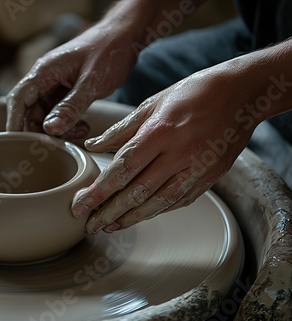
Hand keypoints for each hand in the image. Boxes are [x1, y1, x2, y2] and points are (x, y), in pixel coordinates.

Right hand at [6, 21, 135, 138]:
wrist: (125, 36)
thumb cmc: (109, 51)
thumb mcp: (91, 83)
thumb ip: (70, 107)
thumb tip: (50, 130)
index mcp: (44, 71)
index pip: (18, 100)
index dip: (14, 122)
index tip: (17, 143)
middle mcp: (45, 78)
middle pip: (30, 111)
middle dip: (42, 131)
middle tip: (59, 144)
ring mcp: (54, 85)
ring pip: (46, 115)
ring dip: (59, 129)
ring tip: (80, 132)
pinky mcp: (66, 91)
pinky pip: (59, 112)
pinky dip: (69, 123)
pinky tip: (83, 126)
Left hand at [71, 67, 258, 233]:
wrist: (241, 92)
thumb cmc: (192, 93)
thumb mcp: (151, 104)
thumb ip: (120, 130)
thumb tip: (93, 146)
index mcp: (160, 132)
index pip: (122, 169)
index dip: (99, 191)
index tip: (80, 205)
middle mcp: (179, 154)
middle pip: (137, 191)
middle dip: (110, 212)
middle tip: (90, 225)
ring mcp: (198, 168)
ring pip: (158, 202)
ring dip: (131, 218)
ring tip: (110, 226)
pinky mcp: (210, 176)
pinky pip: (179, 200)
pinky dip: (157, 210)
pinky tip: (140, 216)